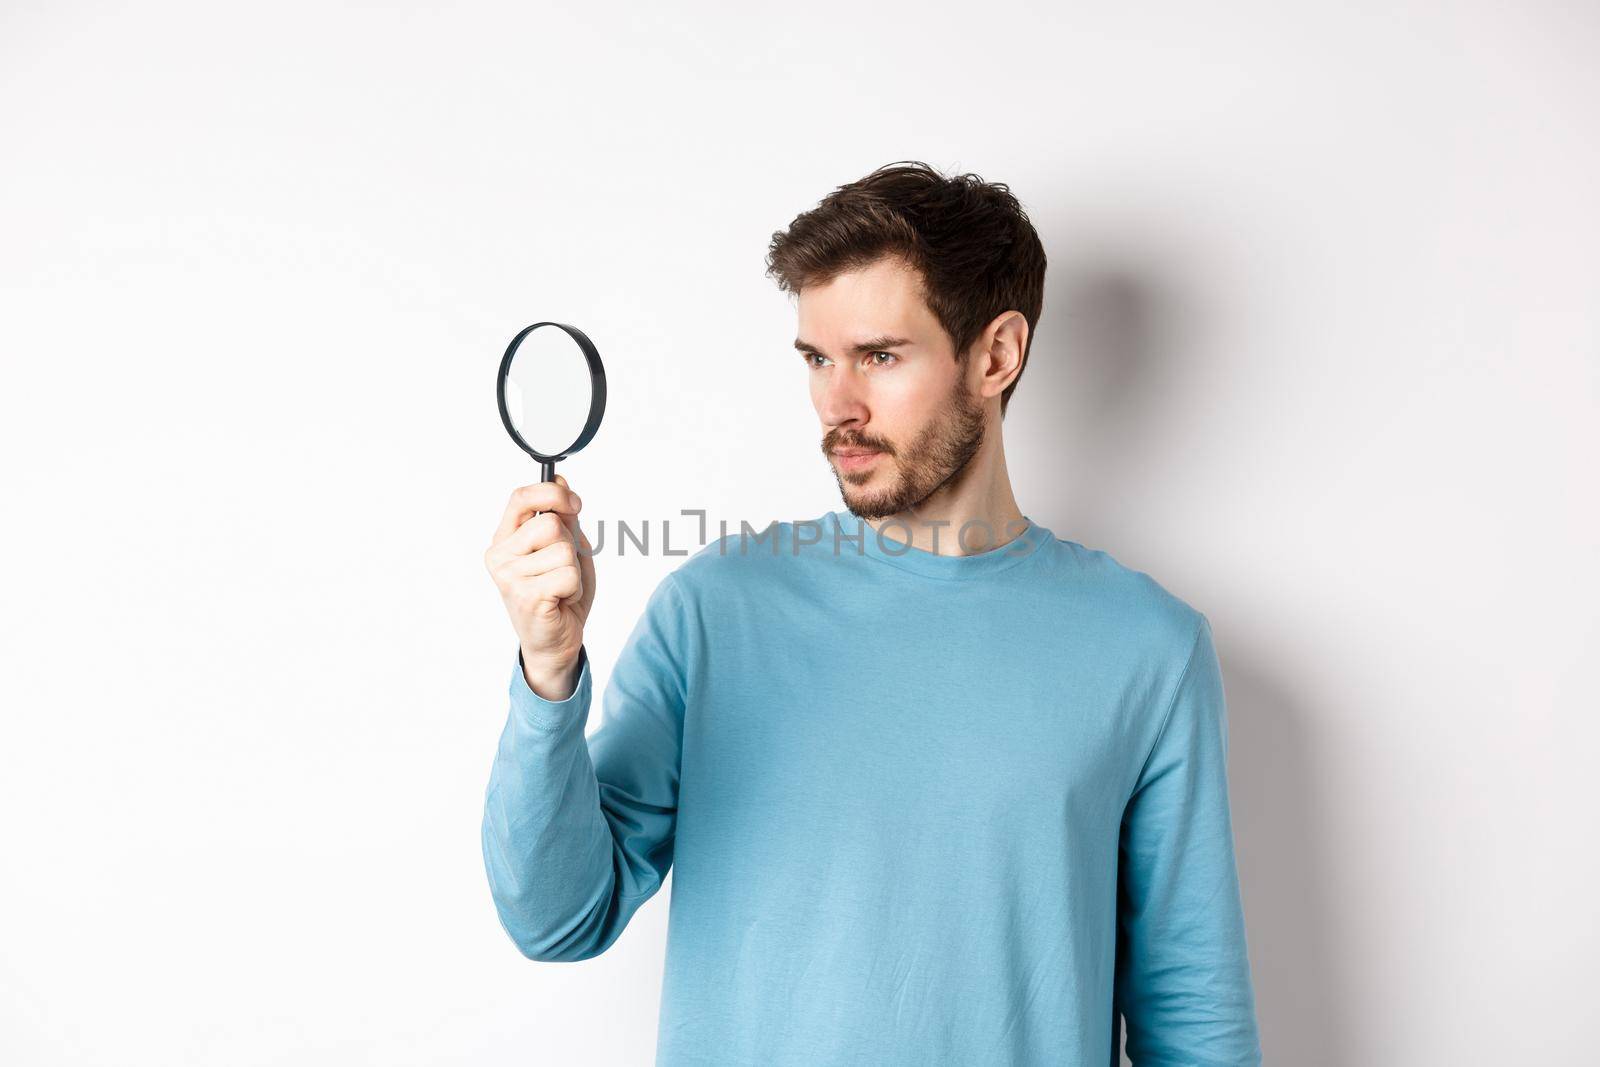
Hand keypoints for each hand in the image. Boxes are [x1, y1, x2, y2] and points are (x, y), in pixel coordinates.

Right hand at [484, 475, 594, 699]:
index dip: (552, 493)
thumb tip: (560, 481)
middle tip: (561, 569)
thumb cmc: (560, 594)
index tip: (575, 504)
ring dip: (573, 570)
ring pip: (563, 550)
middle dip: (569, 544)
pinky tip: (561, 599)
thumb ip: (563, 518)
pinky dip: (574, 587)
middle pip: (550, 523)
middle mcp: (500, 555)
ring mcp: (509, 576)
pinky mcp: (525, 595)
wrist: (555, 642)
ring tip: (560, 587)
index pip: (521, 497)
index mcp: (506, 538)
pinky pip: (568, 574)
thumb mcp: (566, 548)